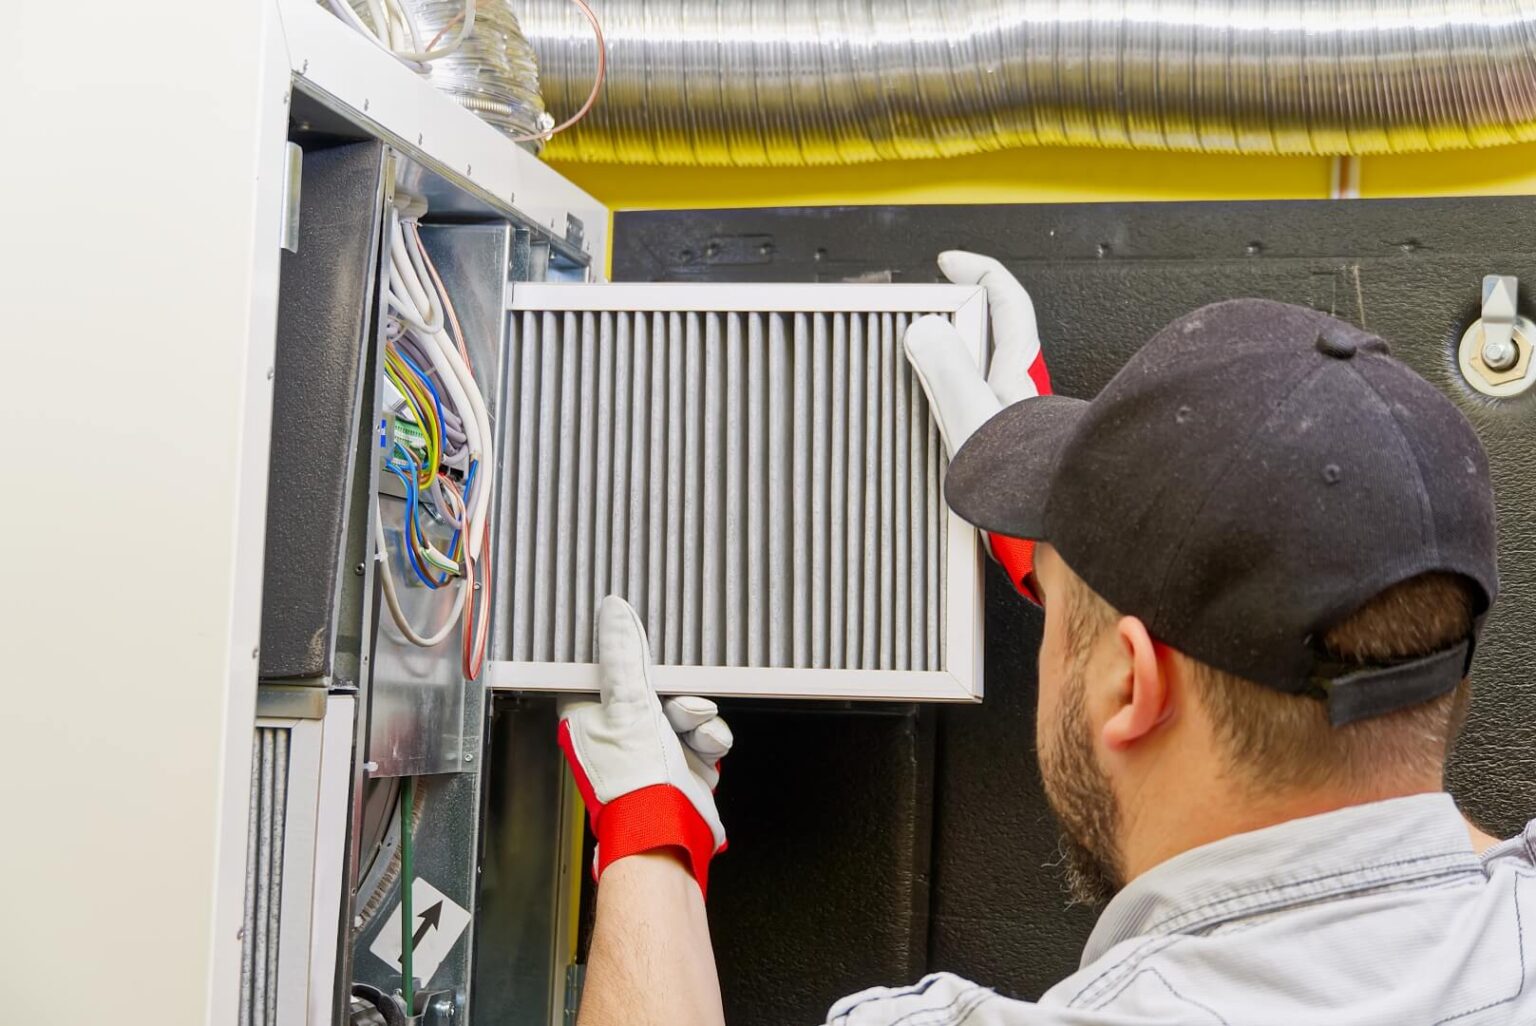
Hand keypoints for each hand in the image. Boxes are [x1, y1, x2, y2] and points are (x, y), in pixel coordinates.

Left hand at [558, 596, 732, 894]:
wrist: (668, 834)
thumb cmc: (633, 782)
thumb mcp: (629, 704)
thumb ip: (624, 657)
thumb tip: (614, 612)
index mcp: (589, 719)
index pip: (604, 672)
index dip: (626, 658)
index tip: (642, 648)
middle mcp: (618, 734)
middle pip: (652, 688)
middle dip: (675, 692)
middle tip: (678, 700)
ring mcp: (651, 752)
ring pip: (683, 710)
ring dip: (696, 717)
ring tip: (694, 729)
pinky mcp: (682, 765)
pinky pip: (703, 735)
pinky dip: (709, 740)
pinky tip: (706, 749)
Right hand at [904, 252, 1052, 597]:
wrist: (1052, 523)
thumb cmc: (1025, 478)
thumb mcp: (973, 415)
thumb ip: (946, 369)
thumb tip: (924, 329)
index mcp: (1015, 368)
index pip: (1005, 299)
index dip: (978, 271)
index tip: (948, 262)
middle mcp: (1017, 388)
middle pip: (991, 333)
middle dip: (957, 317)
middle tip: (922, 313)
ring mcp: (1011, 416)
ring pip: (980, 372)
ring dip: (951, 363)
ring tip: (916, 366)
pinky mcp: (1002, 446)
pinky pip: (971, 408)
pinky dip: (950, 402)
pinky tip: (932, 419)